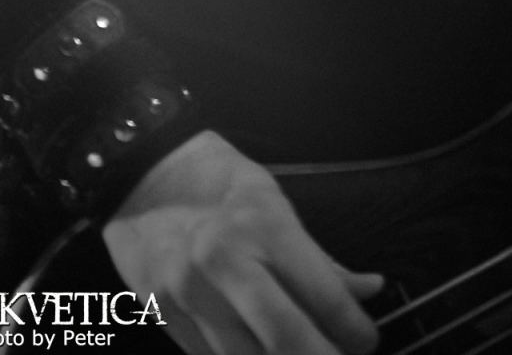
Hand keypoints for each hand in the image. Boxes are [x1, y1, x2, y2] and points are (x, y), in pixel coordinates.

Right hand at [102, 130, 382, 353]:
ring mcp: (188, 294)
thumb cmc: (218, 182)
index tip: (367, 341)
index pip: (320, 293)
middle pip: (285, 338)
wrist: (140, 174)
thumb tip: (371, 290)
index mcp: (262, 225)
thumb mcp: (275, 201)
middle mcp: (224, 262)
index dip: (352, 328)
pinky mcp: (163, 317)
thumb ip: (320, 257)